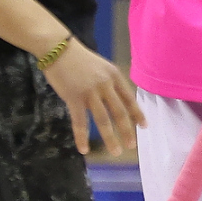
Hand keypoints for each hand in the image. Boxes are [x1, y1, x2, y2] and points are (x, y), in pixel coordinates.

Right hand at [42, 40, 145, 155]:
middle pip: (119, 112)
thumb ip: (109, 82)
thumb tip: (117, 100)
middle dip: (127, 130)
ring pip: (103, 120)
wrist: (58, 48)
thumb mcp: (101, 66)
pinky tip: (84, 149)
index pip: (129, 98)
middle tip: (131, 145)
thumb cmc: (78, 58)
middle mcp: (105, 85)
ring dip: (110, 138)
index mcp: (114, 76)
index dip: (137, 114)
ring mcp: (90, 92)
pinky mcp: (74, 98)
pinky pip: (80, 122)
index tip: (144, 126)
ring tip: (116, 152)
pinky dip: (82, 138)